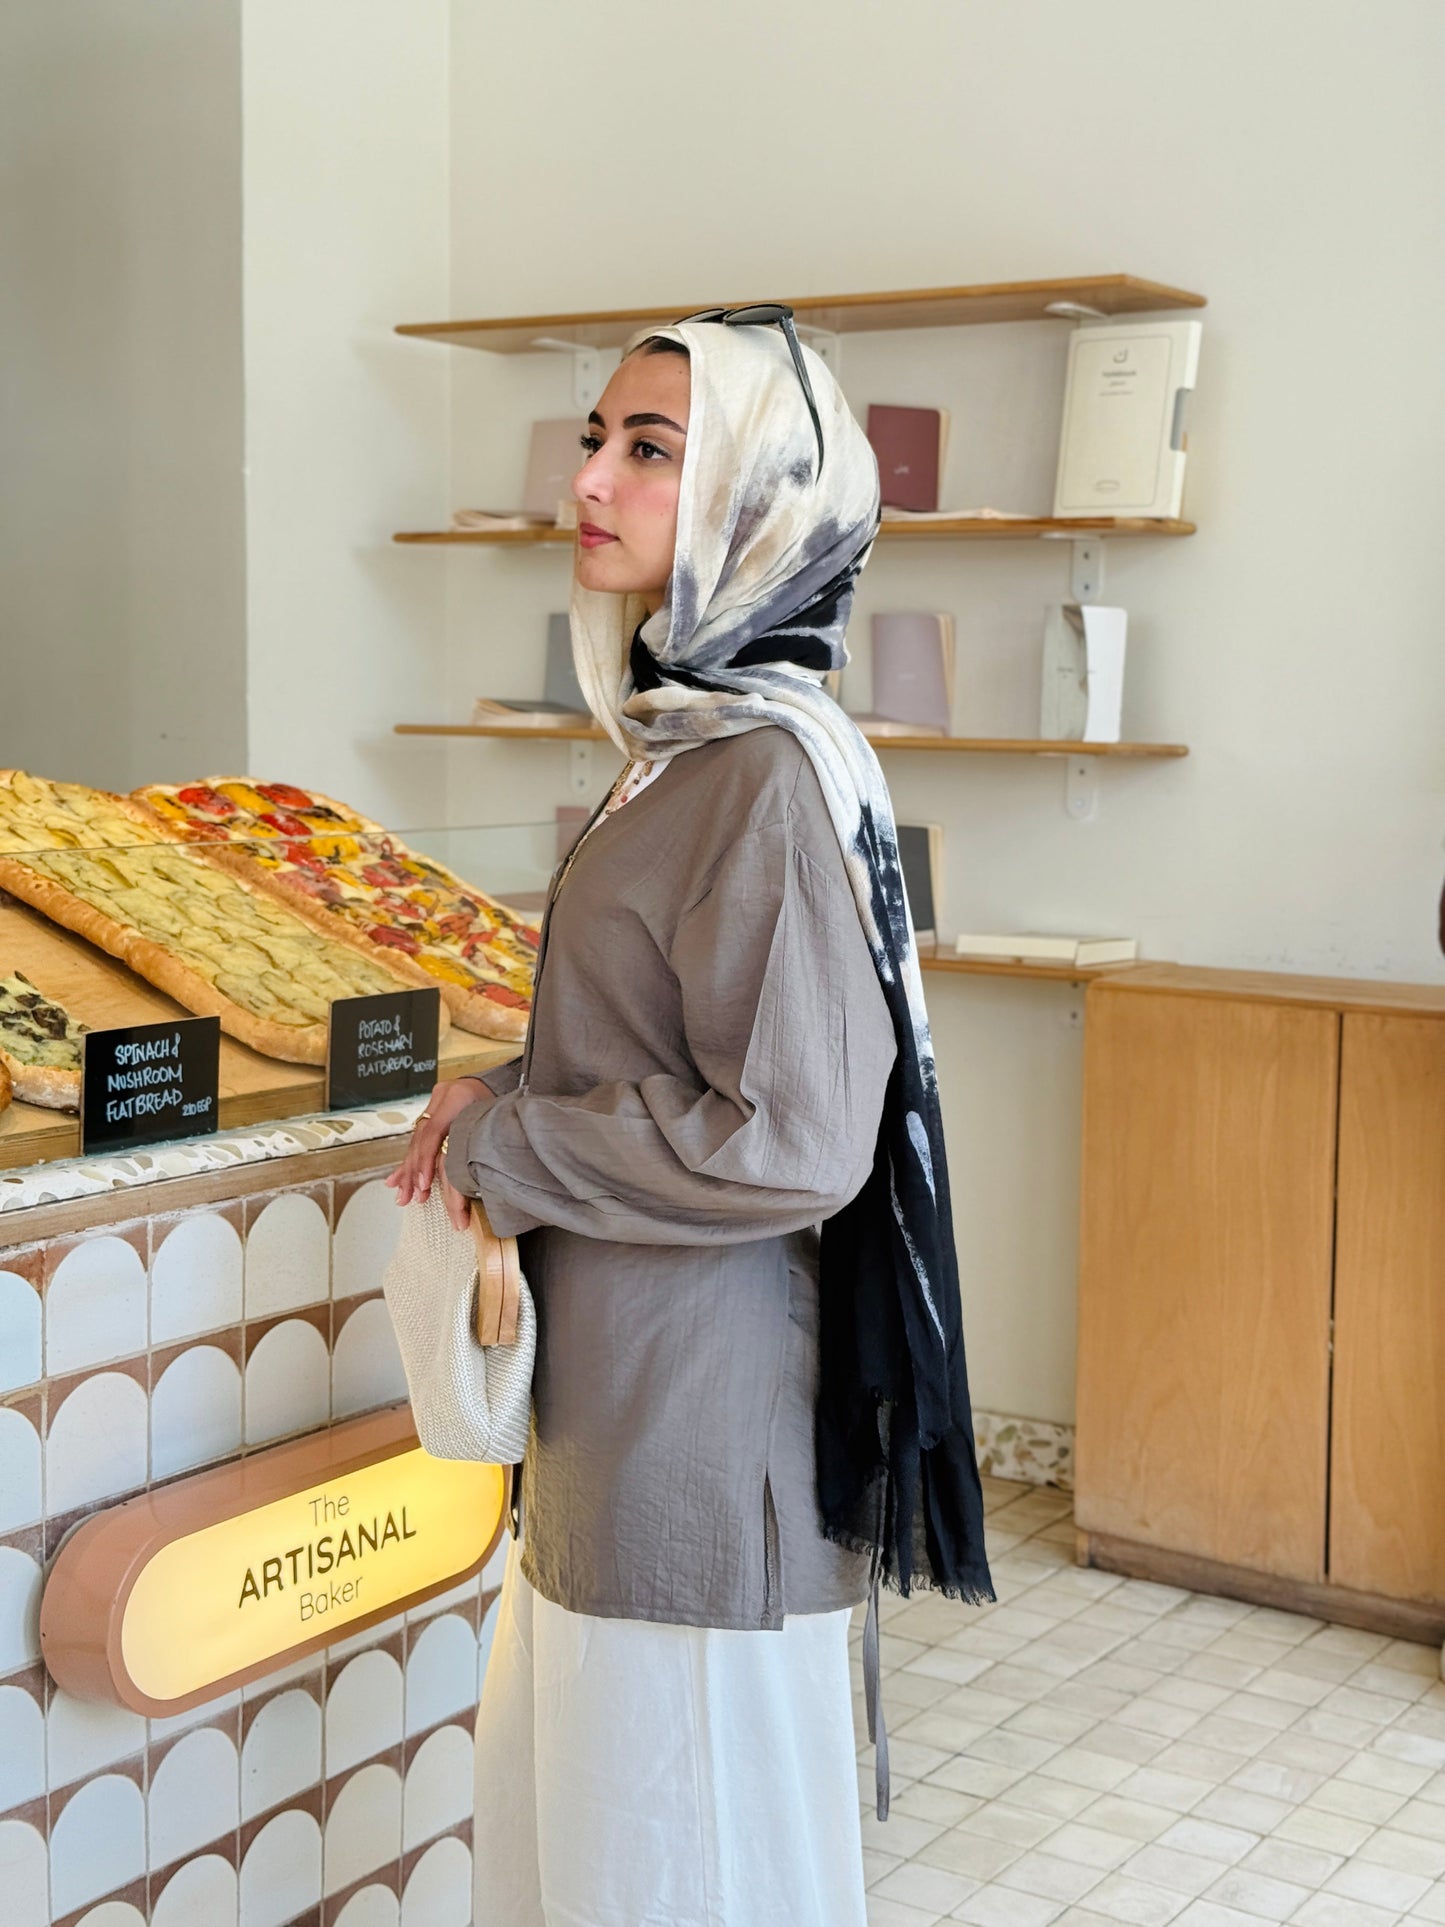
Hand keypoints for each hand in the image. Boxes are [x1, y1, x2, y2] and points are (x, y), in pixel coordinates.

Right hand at [386, 1076, 490, 1229]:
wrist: (494, 1081)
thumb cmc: (498, 1100)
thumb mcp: (494, 1115)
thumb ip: (480, 1138)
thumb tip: (476, 1177)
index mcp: (456, 1097)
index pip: (434, 1132)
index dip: (426, 1160)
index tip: (424, 1183)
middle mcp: (440, 1100)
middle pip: (421, 1140)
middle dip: (415, 1172)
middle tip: (413, 1196)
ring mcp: (434, 1106)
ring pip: (416, 1143)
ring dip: (409, 1172)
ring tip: (404, 1195)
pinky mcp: (432, 1115)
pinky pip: (418, 1141)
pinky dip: (410, 1162)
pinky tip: (396, 1179)